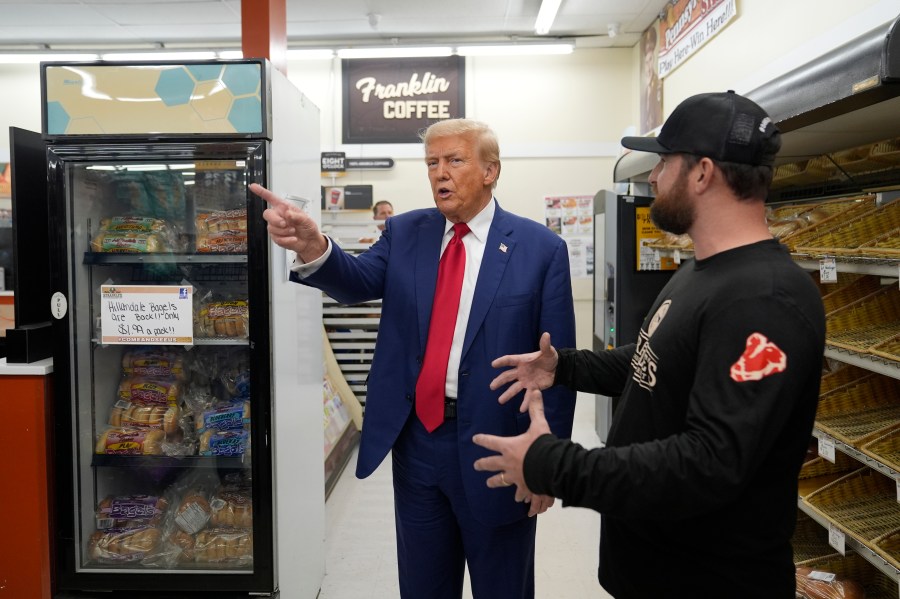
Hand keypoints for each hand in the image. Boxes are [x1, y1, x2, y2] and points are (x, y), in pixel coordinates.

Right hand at [249, 183, 327, 261]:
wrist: (309, 242)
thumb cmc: (307, 227)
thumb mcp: (306, 219)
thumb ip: (297, 216)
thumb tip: (287, 213)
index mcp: (284, 208)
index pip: (271, 198)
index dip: (261, 192)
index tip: (253, 186)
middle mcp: (278, 216)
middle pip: (267, 214)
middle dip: (275, 220)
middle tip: (285, 224)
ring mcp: (276, 227)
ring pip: (272, 228)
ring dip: (284, 231)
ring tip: (293, 231)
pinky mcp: (276, 237)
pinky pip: (276, 239)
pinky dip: (286, 240)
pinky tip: (293, 239)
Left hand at [473, 388, 552, 514]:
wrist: (550, 467)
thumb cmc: (542, 445)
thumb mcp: (539, 425)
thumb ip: (536, 409)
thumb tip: (535, 390)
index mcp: (509, 447)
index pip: (491, 442)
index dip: (482, 440)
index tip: (474, 439)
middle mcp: (508, 463)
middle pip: (491, 464)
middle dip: (483, 465)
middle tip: (476, 466)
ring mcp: (515, 477)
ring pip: (501, 481)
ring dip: (495, 482)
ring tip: (489, 484)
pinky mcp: (525, 487)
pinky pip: (521, 493)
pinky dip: (521, 496)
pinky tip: (520, 501)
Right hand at [490, 332, 558, 408]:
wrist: (558, 368)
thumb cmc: (551, 357)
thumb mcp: (549, 351)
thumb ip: (545, 345)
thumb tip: (546, 334)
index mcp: (523, 361)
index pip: (510, 360)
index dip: (502, 362)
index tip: (493, 364)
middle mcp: (521, 371)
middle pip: (508, 376)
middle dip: (499, 381)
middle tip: (492, 386)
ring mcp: (526, 380)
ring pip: (514, 388)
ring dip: (508, 394)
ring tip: (500, 401)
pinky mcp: (533, 388)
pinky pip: (527, 396)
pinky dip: (525, 402)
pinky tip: (522, 409)